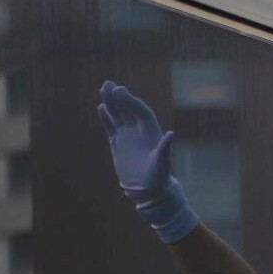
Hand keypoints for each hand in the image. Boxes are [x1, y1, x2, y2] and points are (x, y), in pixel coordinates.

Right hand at [97, 80, 174, 203]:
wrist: (148, 189)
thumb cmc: (159, 176)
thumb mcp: (163, 163)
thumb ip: (165, 148)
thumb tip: (171, 134)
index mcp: (151, 132)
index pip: (141, 111)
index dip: (132, 101)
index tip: (122, 91)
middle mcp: (139, 131)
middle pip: (128, 109)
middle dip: (119, 97)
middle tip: (109, 84)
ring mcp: (128, 136)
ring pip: (118, 115)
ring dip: (111, 103)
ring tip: (103, 89)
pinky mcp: (118, 143)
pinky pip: (111, 127)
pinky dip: (106, 118)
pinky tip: (101, 107)